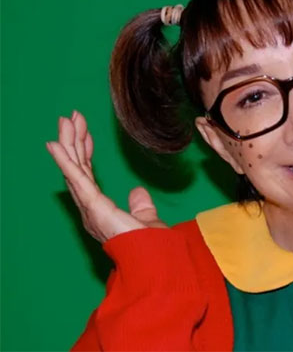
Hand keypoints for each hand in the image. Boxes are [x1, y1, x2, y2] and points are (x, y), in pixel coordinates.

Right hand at [46, 110, 167, 242]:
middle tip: (70, 117)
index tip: (85, 131)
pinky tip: (55, 145)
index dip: (85, 150)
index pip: (89, 173)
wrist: (155, 258)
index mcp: (100, 208)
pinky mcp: (93, 206)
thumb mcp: (144, 218)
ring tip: (64, 121)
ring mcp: (89, 207)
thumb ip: (139, 205)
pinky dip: (65, 161)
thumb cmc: (149, 245)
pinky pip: (77, 179)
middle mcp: (90, 207)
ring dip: (69, 143)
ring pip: (75, 169)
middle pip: (78, 167)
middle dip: (74, 141)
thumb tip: (137, 191)